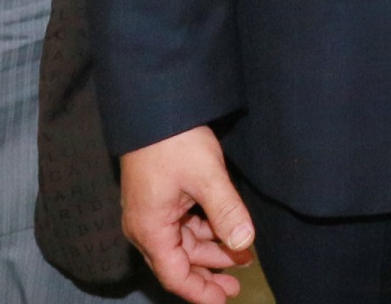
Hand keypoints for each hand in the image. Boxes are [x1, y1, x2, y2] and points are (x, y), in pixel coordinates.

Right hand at [121, 126, 255, 303]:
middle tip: (238, 282)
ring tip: (242, 255)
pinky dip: (205, 231)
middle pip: (178, 262)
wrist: (153, 106)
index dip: (200, 292)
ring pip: (183, 243)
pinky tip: (227, 231)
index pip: (175, 275)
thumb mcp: (206, 176)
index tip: (223, 301)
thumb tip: (244, 244)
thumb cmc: (174, 141)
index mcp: (150, 229)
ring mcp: (152, 212)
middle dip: (209, 273)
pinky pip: (183, 225)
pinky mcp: (160, 198)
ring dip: (211, 250)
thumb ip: (226, 211)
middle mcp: (146, 226)